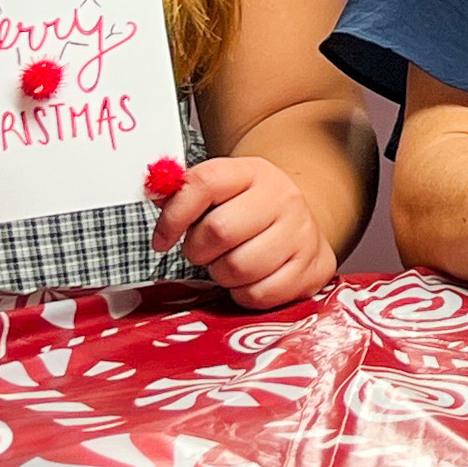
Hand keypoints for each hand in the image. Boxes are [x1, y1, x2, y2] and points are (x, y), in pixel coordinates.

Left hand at [154, 154, 331, 309]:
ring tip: (229, 263)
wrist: (301, 222)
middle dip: (198, 251)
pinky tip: (249, 279)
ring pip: (239, 268)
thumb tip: (154, 190)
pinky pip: (260, 295)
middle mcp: (283, 197)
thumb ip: (184, 194)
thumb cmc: (248, 211)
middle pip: (219, 231)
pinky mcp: (313, 268)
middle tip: (203, 252)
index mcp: (253, 172)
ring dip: (222, 274)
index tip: (161, 240)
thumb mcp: (220, 192)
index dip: (173, 216)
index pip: (204, 183)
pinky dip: (244, 294)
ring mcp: (302, 233)